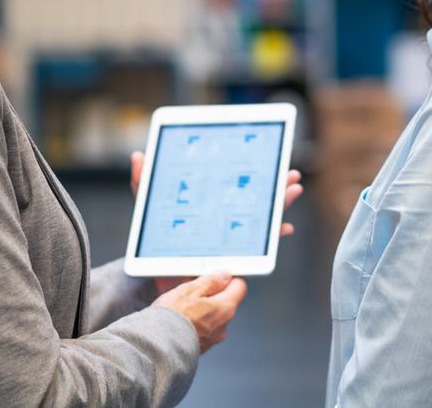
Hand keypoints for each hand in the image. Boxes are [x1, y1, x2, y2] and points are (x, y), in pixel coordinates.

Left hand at [131, 151, 304, 294]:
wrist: (155, 276)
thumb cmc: (155, 242)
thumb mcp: (149, 210)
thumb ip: (144, 184)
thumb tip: (139, 155)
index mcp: (210, 204)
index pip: (235, 186)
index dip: (252, 173)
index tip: (269, 160)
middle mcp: (226, 220)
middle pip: (255, 199)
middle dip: (275, 186)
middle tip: (289, 175)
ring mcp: (232, 239)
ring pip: (262, 219)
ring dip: (280, 205)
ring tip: (292, 191)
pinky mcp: (234, 258)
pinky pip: (260, 248)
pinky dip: (273, 237)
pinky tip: (284, 229)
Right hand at [153, 271, 247, 351]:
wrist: (158, 347)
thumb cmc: (172, 319)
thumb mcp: (190, 290)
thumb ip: (210, 282)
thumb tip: (223, 276)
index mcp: (224, 308)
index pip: (239, 287)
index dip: (229, 279)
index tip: (218, 276)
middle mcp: (223, 325)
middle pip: (226, 302)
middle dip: (213, 295)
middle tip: (194, 290)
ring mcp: (213, 338)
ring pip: (214, 317)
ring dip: (203, 310)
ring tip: (183, 307)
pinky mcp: (202, 347)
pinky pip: (205, 329)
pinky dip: (197, 323)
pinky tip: (182, 320)